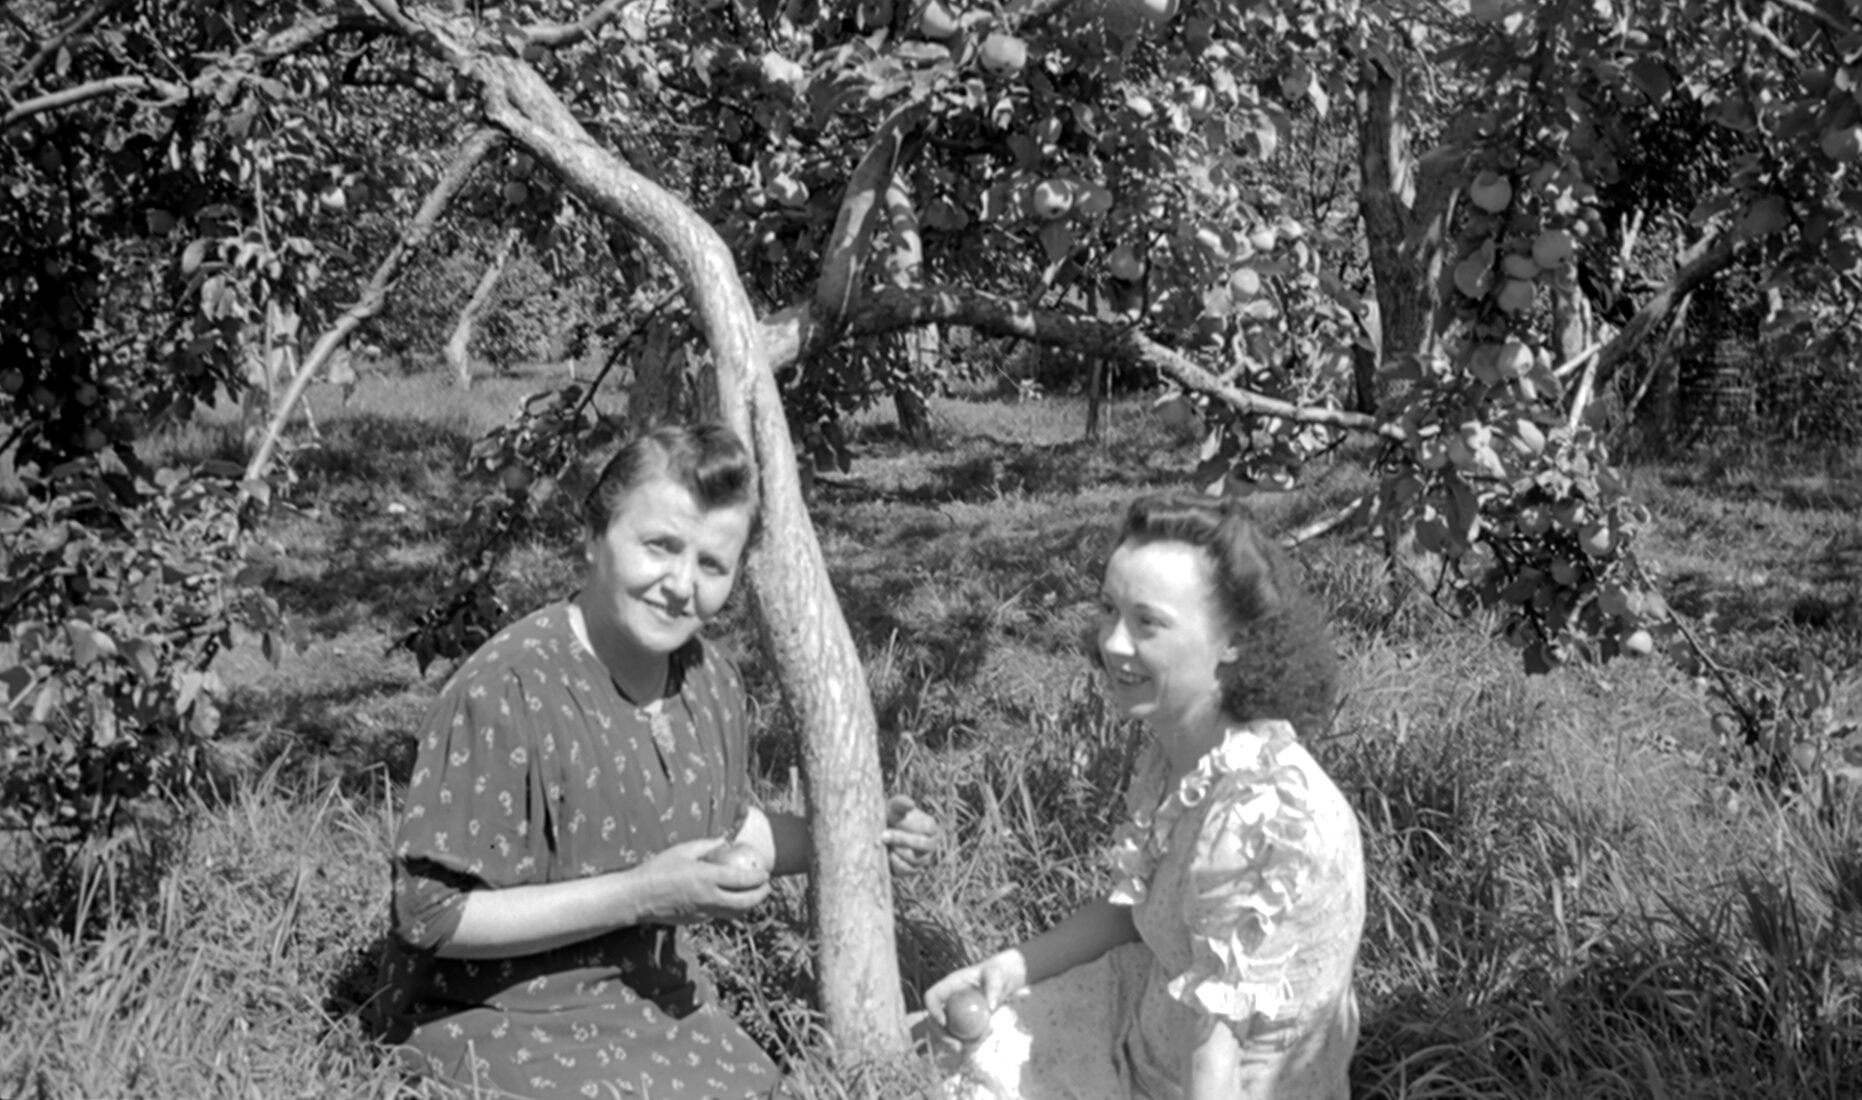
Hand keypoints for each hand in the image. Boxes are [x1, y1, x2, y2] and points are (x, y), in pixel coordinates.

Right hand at [632, 837, 770, 924]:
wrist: (638, 897)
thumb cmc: (659, 869)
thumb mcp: (683, 850)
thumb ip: (708, 845)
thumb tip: (725, 841)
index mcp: (707, 877)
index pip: (743, 880)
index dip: (759, 878)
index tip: (766, 873)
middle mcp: (709, 898)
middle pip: (745, 902)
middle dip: (760, 895)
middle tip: (766, 887)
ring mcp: (703, 912)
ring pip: (734, 913)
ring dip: (748, 905)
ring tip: (753, 895)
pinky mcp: (696, 921)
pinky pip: (718, 915)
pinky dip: (729, 908)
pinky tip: (727, 899)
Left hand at [882, 794, 939, 876]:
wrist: (879, 834)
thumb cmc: (889, 818)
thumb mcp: (893, 808)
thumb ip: (900, 803)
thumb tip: (910, 804)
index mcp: (931, 827)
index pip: (926, 828)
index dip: (910, 825)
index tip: (890, 824)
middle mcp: (931, 844)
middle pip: (922, 844)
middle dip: (900, 839)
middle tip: (882, 835)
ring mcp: (923, 859)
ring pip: (914, 859)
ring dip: (896, 850)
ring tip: (885, 843)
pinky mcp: (913, 870)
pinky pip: (906, 870)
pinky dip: (894, 862)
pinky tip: (887, 854)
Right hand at [923, 949, 1025, 1036]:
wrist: (1004, 979)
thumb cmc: (999, 973)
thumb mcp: (998, 976)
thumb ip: (994, 988)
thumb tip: (991, 1008)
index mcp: (949, 985)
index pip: (932, 997)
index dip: (933, 1010)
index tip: (945, 1023)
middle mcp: (948, 1000)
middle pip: (934, 1020)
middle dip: (942, 1036)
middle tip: (957, 1047)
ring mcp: (954, 1013)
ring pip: (947, 1032)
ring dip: (957, 1043)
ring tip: (977, 1044)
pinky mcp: (964, 1023)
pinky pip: (962, 1036)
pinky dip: (970, 1042)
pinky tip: (983, 1039)